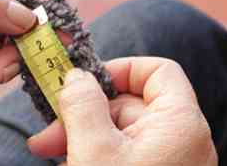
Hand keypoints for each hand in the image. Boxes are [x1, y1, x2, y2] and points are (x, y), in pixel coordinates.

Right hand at [27, 57, 217, 165]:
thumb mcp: (93, 149)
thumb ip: (83, 104)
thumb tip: (75, 76)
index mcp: (178, 122)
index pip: (157, 71)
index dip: (121, 70)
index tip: (86, 83)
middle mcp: (177, 137)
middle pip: (127, 103)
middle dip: (83, 112)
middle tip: (48, 128)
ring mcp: (163, 158)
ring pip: (117, 129)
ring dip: (80, 134)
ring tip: (47, 148)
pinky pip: (119, 151)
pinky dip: (92, 152)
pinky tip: (68, 162)